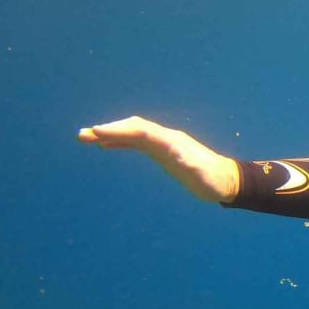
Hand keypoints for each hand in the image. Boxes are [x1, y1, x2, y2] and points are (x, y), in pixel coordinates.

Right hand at [78, 115, 240, 203]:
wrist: (225, 180)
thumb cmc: (213, 179)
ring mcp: (164, 144)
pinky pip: (137, 142)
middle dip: (109, 130)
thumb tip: (177, 154)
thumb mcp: (202, 174)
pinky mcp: (163, 152)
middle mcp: (166, 138)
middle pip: (133, 128)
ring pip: (132, 134)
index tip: (97, 132)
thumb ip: (190, 163)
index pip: (141, 132)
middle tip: (83, 135)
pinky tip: (106, 145)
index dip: (119, 131)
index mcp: (172, 141)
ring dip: (110, 134)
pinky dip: (120, 141)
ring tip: (85, 138)